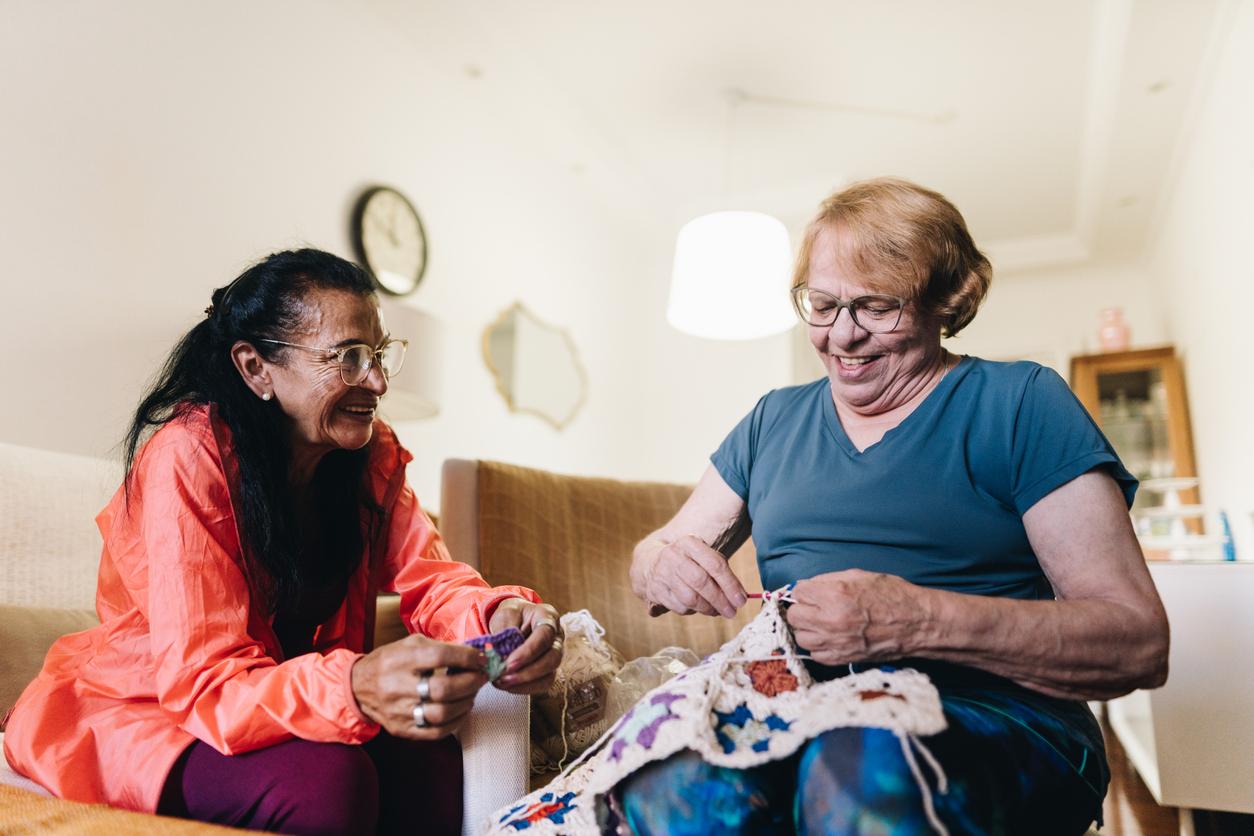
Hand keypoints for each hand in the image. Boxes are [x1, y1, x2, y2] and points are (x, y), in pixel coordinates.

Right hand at [351, 634, 487, 740]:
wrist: (358, 687)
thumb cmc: (390, 662)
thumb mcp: (410, 644)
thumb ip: (441, 647)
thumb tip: (474, 655)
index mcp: (400, 660)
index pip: (439, 657)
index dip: (466, 657)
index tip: (480, 659)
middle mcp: (397, 686)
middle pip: (443, 689)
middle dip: (470, 682)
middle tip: (480, 677)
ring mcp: (398, 712)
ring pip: (442, 713)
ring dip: (465, 702)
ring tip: (472, 693)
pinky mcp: (401, 730)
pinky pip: (436, 732)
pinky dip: (456, 721)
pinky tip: (462, 709)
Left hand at [488, 598, 563, 694]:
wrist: (515, 620)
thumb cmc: (512, 615)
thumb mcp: (505, 614)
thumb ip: (505, 631)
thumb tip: (502, 655)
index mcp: (548, 617)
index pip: (545, 635)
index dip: (529, 652)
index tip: (509, 663)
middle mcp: (557, 637)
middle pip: (553, 658)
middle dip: (528, 672)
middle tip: (504, 677)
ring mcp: (555, 655)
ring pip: (550, 675)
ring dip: (525, 683)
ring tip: (502, 683)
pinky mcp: (549, 670)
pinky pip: (542, 684)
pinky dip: (524, 688)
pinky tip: (507, 686)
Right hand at [639, 535, 745, 617]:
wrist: (650, 562)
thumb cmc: (688, 561)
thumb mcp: (703, 556)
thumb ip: (722, 572)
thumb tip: (739, 597)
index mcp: (689, 543)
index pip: (715, 564)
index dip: (730, 584)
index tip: (741, 600)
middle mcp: (673, 556)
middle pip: (701, 582)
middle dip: (720, 600)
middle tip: (731, 612)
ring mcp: (662, 573)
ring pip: (690, 598)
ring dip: (707, 609)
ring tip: (716, 611)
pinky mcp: (655, 590)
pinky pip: (679, 607)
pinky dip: (692, 611)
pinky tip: (697, 608)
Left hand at [785, 570, 928, 665]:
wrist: (916, 624)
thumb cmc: (893, 596)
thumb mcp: (859, 576)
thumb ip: (828, 580)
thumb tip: (806, 586)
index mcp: (835, 595)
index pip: (798, 592)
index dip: (805, 591)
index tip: (813, 593)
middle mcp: (831, 620)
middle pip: (794, 616)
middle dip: (802, 609)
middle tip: (815, 607)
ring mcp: (835, 642)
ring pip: (801, 637)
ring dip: (809, 629)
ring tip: (823, 623)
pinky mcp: (842, 659)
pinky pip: (815, 654)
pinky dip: (819, 646)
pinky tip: (831, 637)